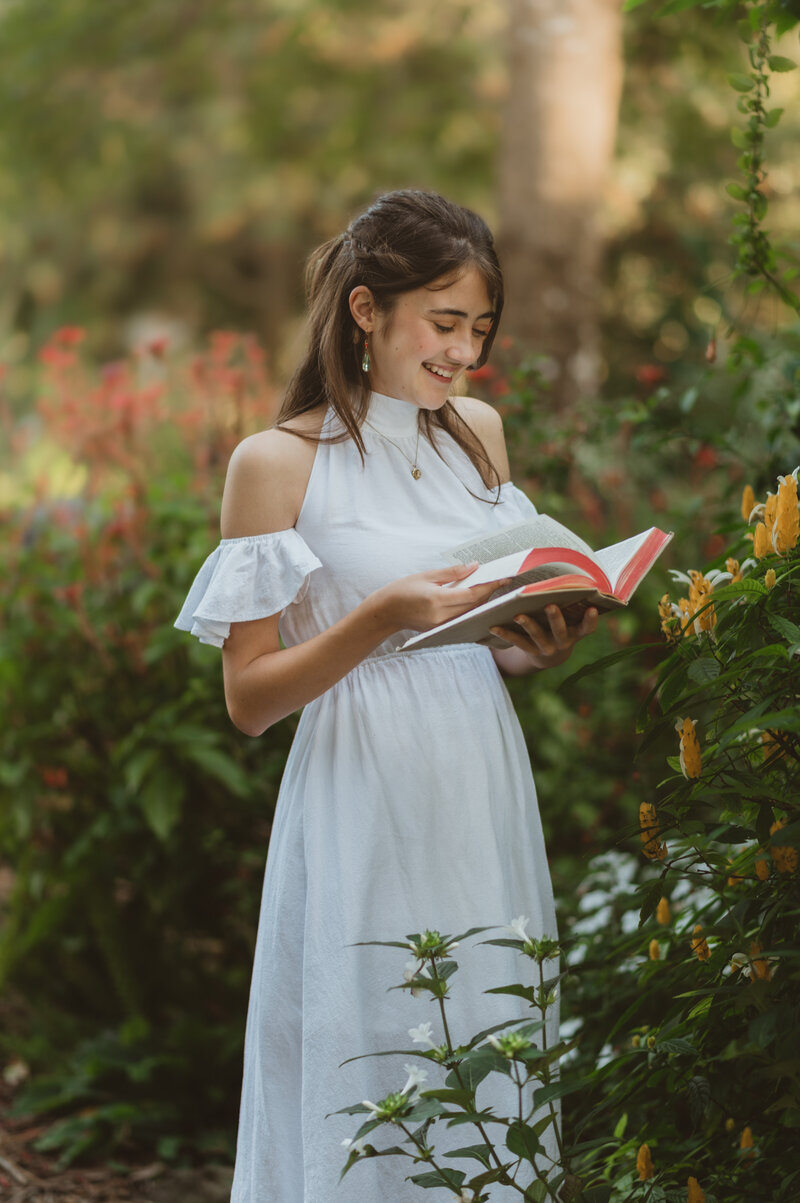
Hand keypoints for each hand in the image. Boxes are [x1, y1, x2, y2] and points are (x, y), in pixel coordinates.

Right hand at [369, 563, 508, 632]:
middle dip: (490, 592)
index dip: (490, 586)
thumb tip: (474, 566)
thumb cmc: (402, 590)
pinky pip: (462, 618)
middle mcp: (441, 616)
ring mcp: (441, 626)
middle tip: (502, 580)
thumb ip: (451, 572)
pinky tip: (477, 599)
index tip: (504, 578)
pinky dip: (472, 608)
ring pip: (470, 613)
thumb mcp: (426, 575)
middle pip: (474, 605)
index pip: (472, 594)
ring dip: (483, 601)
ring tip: (493, 587)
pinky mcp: (441, 630)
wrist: (385, 612)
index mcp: (437, 600)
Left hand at [490, 604, 598, 671]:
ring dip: (527, 625)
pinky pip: (518, 642)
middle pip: (560, 630)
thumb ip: (573, 608)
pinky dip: (506, 634)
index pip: (587, 628)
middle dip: (555, 618)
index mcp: (576, 633)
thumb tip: (574, 583)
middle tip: (550, 606)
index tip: (592, 608)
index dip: (591, 620)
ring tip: (518, 615)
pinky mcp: (531, 651)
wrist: (551, 657)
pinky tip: (494, 627)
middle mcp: (562, 642)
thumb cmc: (561, 629)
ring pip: (537, 636)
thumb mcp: (571, 623)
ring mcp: (546, 648)